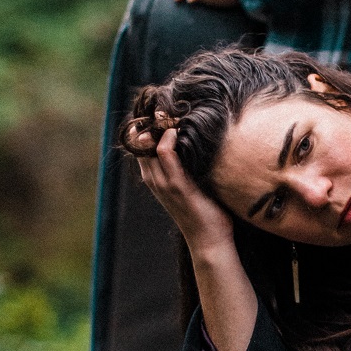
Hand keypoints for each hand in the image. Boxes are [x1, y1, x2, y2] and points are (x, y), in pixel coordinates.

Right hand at [134, 123, 236, 254]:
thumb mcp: (193, 186)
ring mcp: (164, 183)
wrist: (210, 241)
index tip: (160, 113)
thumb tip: (200, 146)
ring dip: (158, 127)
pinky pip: (165, 155)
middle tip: (162, 109)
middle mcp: (155, 180)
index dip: (146, 127)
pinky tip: (177, 130)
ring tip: (168, 114)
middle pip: (140, 144)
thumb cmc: (205, 214)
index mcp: (156, 179)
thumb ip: (190, 169)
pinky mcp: (178, 186)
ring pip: (148, 146)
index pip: (141, 147)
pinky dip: (168, 139)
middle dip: (149, 123)